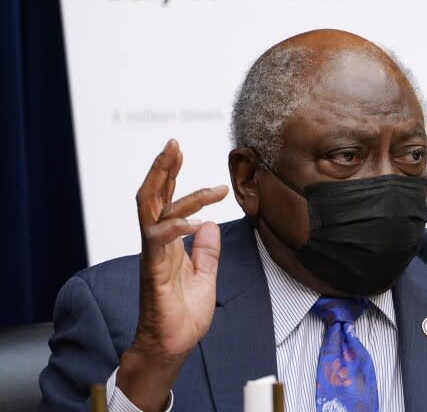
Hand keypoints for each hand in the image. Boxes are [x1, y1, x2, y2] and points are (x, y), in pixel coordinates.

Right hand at [117, 139, 227, 409]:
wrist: (172, 346)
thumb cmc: (183, 316)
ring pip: (154, 212)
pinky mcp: (154, 273)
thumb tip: (211, 224)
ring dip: (177, 191)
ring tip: (202, 178)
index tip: (177, 150)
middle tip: (173, 143)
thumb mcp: (205, 277)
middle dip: (162, 168)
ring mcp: (153, 257)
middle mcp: (156, 245)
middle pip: (152, 198)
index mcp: (168, 244)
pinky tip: (198, 220)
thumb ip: (207, 251)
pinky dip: (179, 227)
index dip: (170, 175)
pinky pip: (160, 242)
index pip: (166, 201)